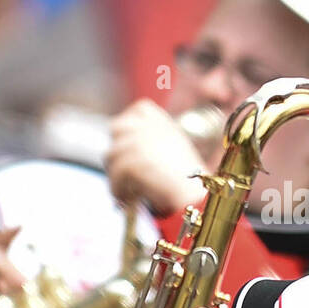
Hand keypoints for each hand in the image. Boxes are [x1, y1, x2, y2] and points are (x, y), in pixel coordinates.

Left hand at [105, 100, 207, 215]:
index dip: (131, 123)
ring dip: (115, 174)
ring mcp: (140, 142)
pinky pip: (116, 173)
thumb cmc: (192, 183)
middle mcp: (151, 128)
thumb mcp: (178, 154)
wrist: (196, 197)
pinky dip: (117, 188)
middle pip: (117, 128)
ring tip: (124, 191)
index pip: (141, 108)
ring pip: (111, 154)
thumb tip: (133, 154)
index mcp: (165, 124)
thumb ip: (157, 146)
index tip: (129, 143)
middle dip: (117, 150)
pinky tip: (125, 199)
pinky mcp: (133, 160)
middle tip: (122, 173)